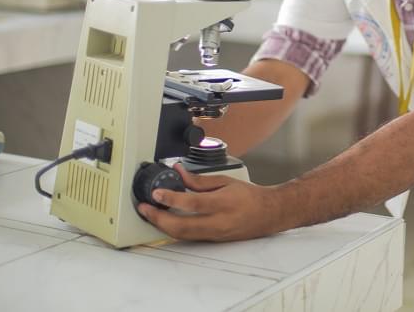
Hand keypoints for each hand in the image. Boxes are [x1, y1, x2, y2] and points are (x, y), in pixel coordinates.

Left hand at [137, 164, 288, 241]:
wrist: (268, 214)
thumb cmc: (250, 196)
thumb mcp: (226, 181)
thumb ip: (200, 180)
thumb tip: (180, 172)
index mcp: (223, 203)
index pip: (192, 203)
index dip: (171, 199)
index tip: (157, 194)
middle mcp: (218, 222)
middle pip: (182, 226)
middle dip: (158, 219)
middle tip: (145, 208)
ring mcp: (215, 234)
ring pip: (182, 235)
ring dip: (163, 226)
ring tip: (151, 214)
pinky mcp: (213, 241)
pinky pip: (189, 237)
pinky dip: (174, 230)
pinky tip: (167, 221)